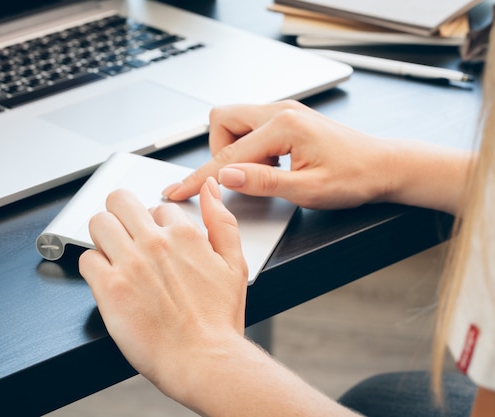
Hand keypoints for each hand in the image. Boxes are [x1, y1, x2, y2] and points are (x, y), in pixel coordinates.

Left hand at [79, 178, 248, 400]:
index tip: (155, 243)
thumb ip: (222, 222)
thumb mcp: (234, 264)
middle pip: (119, 200)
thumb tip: (211, 189)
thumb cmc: (219, 321)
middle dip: (120, 215)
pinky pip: (86, 259)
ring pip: (98, 223)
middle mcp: (155, 243)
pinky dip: (93, 268)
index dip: (154, 224)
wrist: (204, 360)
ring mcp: (130, 263)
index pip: (156, 207)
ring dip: (103, 237)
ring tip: (114, 258)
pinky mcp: (109, 288)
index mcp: (184, 235)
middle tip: (125, 237)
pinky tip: (108, 282)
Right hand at [162, 100, 393, 209]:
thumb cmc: (355, 177)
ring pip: (235, 122)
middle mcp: (281, 112)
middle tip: (239, 177)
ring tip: (265, 173)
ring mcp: (284, 113)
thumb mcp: (307, 189)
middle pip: (223, 119)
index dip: (200, 177)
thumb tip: (225, 175)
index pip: (228, 154)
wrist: (384, 167)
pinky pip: (252, 129)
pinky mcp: (287, 121)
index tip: (178, 190)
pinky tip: (273, 166)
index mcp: (284, 125)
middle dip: (219, 150)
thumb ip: (262, 181)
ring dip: (237, 150)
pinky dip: (252, 150)